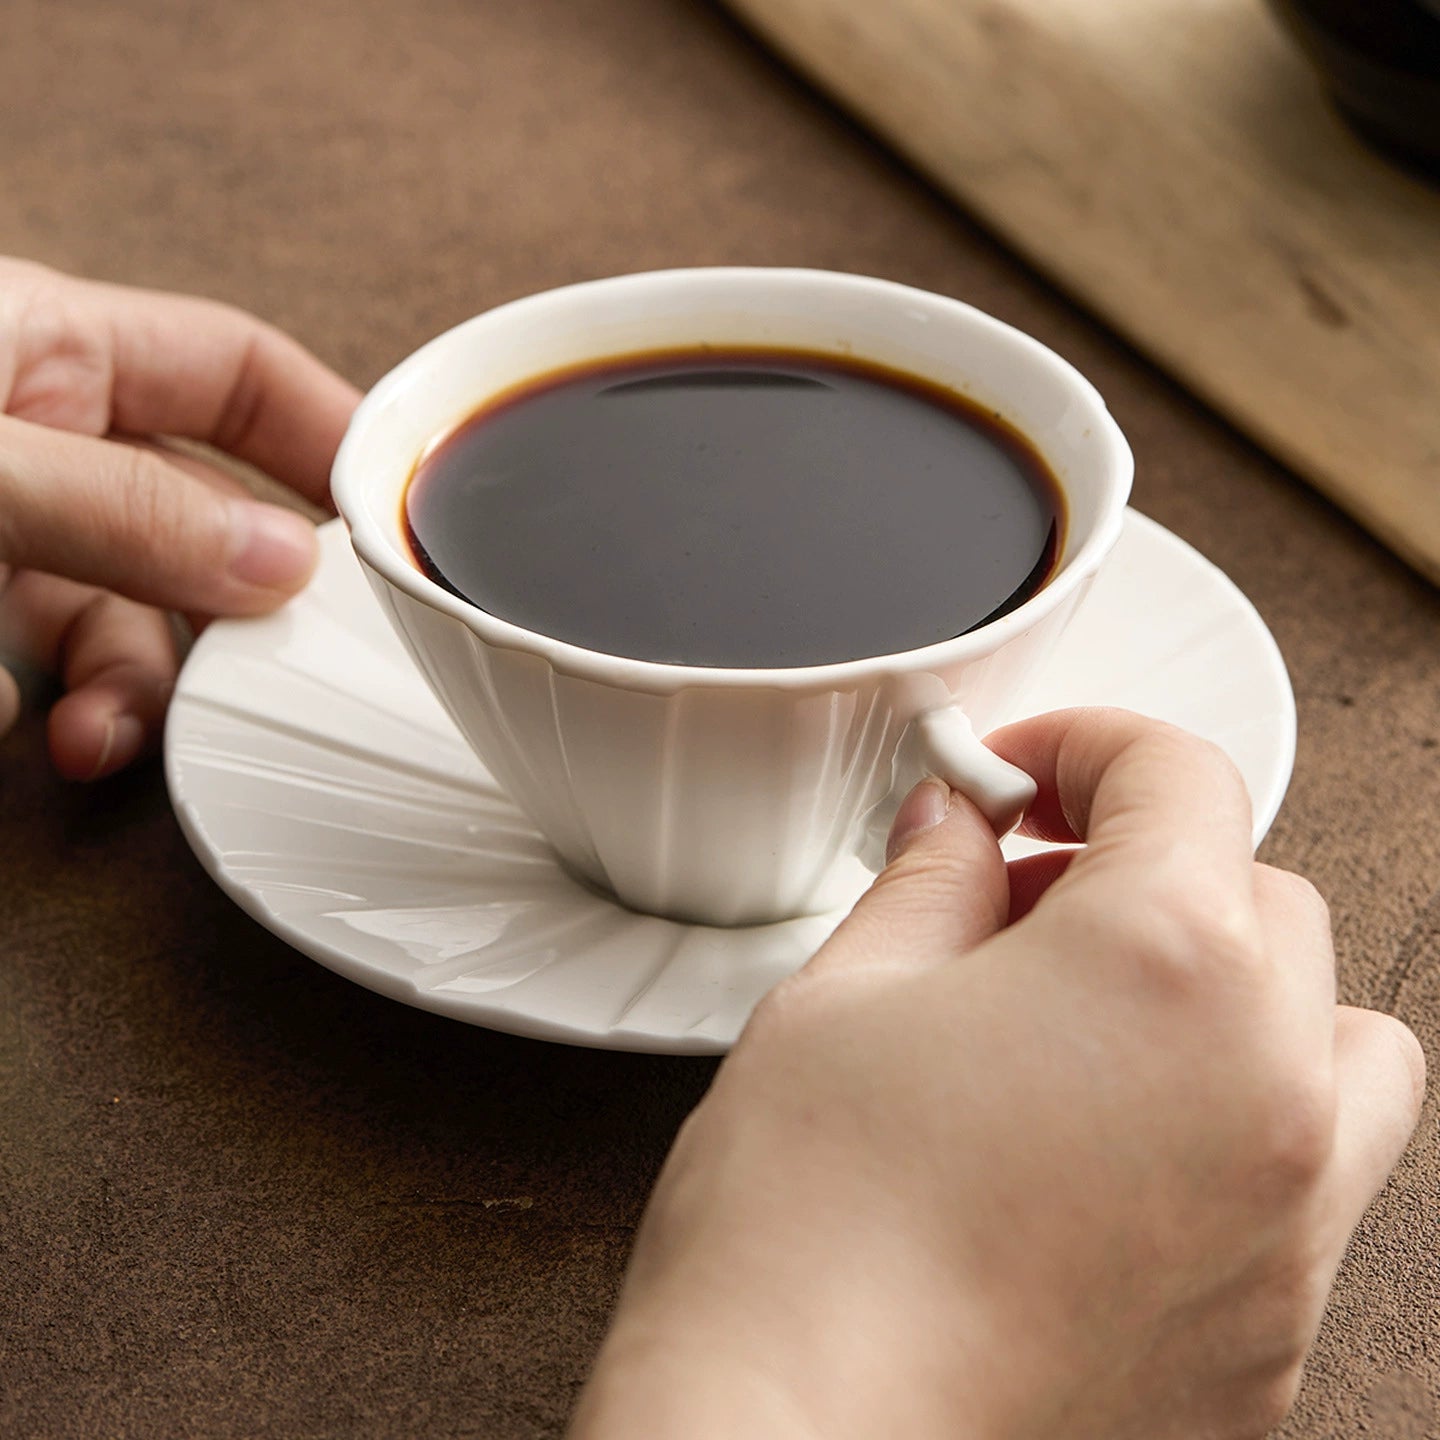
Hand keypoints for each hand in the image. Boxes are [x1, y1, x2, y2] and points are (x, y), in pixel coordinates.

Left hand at [0, 258, 358, 777]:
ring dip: (130, 691)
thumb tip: (279, 564)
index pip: (235, 373)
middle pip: (199, 523)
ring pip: (125, 616)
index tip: (402, 511)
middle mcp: (38, 440)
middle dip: (228, 610)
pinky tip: (18, 722)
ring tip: (98, 738)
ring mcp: (4, 532)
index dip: (325, 432)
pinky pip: (46, 675)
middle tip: (266, 667)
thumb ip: (126, 511)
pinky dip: (48, 715)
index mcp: (46, 346)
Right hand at [571, 708, 1424, 1439]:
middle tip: (1016, 895)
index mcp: (1166, 969)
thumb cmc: (803, 1238)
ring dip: (1234, 993)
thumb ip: (930, 883)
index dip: (1084, 746)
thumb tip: (957, 827)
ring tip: (1098, 1020)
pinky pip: (1306, 1182)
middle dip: (1141, 864)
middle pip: (1263, 895)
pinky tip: (1094, 1153)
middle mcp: (1268, 1092)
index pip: (1180, 777)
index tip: (1018, 772)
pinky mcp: (1272, 1340)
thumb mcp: (845, 997)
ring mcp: (1292, 1229)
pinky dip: (1231, 1125)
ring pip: (1338, 1040)